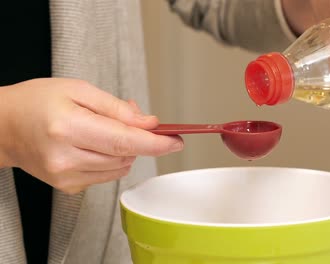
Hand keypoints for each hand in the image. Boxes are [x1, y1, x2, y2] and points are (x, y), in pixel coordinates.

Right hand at [0, 78, 182, 193]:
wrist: (5, 127)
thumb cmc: (37, 102)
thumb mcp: (79, 90)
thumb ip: (117, 109)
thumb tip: (149, 123)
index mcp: (68, 127)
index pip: (125, 141)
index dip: (156, 143)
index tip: (177, 141)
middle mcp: (66, 157)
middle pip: (126, 155)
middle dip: (140, 140)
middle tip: (134, 121)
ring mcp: (66, 176)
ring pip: (120, 167)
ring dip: (125, 150)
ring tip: (103, 130)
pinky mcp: (68, 186)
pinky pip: (107, 175)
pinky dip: (111, 160)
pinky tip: (94, 145)